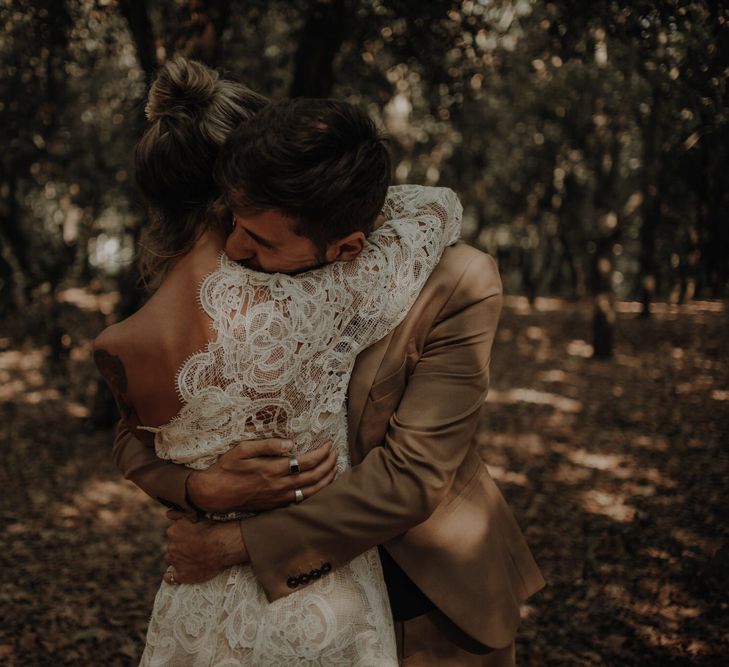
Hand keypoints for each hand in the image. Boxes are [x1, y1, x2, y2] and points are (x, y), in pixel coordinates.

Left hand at [163, 512, 246, 583]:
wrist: (222, 545)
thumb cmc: (212, 529)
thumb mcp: (196, 516)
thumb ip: (179, 514)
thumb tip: (167, 513)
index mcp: (173, 531)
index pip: (174, 533)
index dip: (184, 534)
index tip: (194, 535)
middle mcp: (171, 546)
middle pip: (173, 546)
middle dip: (182, 546)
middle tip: (196, 546)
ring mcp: (175, 562)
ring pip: (173, 559)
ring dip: (180, 558)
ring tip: (195, 557)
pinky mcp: (182, 575)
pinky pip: (170, 577)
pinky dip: (172, 576)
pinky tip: (178, 573)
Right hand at [186, 439, 337, 513]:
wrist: (214, 494)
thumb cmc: (227, 468)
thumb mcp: (242, 449)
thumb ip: (267, 445)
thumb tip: (290, 443)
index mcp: (272, 470)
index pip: (306, 462)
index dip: (321, 453)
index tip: (328, 444)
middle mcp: (279, 486)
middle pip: (314, 477)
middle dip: (329, 464)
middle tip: (335, 452)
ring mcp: (279, 498)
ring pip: (312, 492)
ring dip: (327, 479)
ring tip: (335, 467)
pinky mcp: (276, 506)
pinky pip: (303, 500)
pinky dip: (317, 492)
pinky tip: (322, 484)